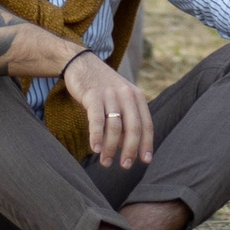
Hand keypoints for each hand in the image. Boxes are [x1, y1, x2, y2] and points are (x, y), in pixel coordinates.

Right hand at [63, 50, 154, 167]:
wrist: (82, 63)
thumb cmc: (102, 87)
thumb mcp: (120, 99)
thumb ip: (126, 119)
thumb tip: (126, 148)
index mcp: (137, 97)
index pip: (147, 125)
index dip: (146, 144)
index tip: (145, 161)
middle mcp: (127, 95)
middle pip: (133, 128)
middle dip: (130, 150)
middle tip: (125, 166)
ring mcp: (110, 94)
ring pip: (115, 127)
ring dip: (111, 148)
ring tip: (106, 162)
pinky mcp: (93, 95)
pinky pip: (97, 120)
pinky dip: (97, 136)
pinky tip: (95, 149)